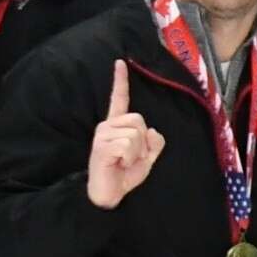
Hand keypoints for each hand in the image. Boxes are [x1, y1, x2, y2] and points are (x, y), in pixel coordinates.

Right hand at [86, 58, 165, 207]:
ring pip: (136, 134)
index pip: (120, 99)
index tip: (120, 62)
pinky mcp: (102, 146)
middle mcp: (108, 126)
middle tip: (131, 157)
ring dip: (137, 152)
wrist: (109, 195)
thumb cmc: (124, 174)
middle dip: (143, 142)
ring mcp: (103, 135)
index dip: (120, 81)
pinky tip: (119, 164)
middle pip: (139, 120)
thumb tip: (153, 131)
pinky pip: (128, 145)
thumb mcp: (147, 157)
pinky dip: (130, 157)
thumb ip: (154, 143)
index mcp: (117, 125)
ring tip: (124, 162)